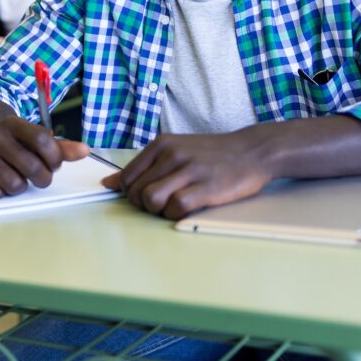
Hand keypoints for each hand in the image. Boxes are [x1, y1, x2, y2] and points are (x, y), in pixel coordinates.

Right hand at [0, 117, 89, 198]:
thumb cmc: (15, 144)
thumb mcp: (34, 140)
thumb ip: (60, 147)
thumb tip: (85, 151)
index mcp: (13, 124)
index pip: (42, 140)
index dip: (54, 158)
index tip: (54, 164)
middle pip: (32, 167)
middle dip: (43, 178)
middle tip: (39, 176)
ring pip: (15, 185)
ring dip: (22, 187)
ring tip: (17, 177)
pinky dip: (2, 192)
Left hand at [102, 132, 272, 219]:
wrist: (252, 151)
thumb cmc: (210, 154)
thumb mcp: (174, 150)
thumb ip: (142, 166)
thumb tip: (108, 183)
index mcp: (161, 145)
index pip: (125, 179)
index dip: (132, 195)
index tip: (149, 196)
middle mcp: (172, 154)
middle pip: (135, 192)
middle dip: (145, 205)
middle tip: (165, 203)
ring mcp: (189, 169)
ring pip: (151, 199)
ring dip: (159, 210)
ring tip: (175, 205)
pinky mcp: (206, 186)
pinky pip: (176, 207)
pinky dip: (177, 214)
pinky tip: (188, 208)